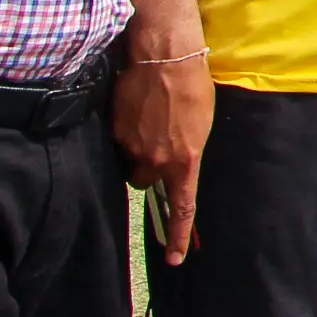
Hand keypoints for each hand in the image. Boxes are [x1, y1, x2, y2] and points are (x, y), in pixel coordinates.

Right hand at [115, 50, 215, 264]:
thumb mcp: (201, 124)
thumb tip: (172, 161)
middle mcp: (157, 160)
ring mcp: (133, 148)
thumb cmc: (192, 87)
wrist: (165, 58)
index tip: (175, 259)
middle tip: (156, 143)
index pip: (182, 207)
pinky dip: (126, 129)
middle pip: (145, 181)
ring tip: (149, 118)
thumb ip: (185, 151)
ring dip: (137, 148)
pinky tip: (136, 108)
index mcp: (185, 160)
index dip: (179, 235)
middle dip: (148, 168)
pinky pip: (118, 140)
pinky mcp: (115, 132)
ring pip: (130, 160)